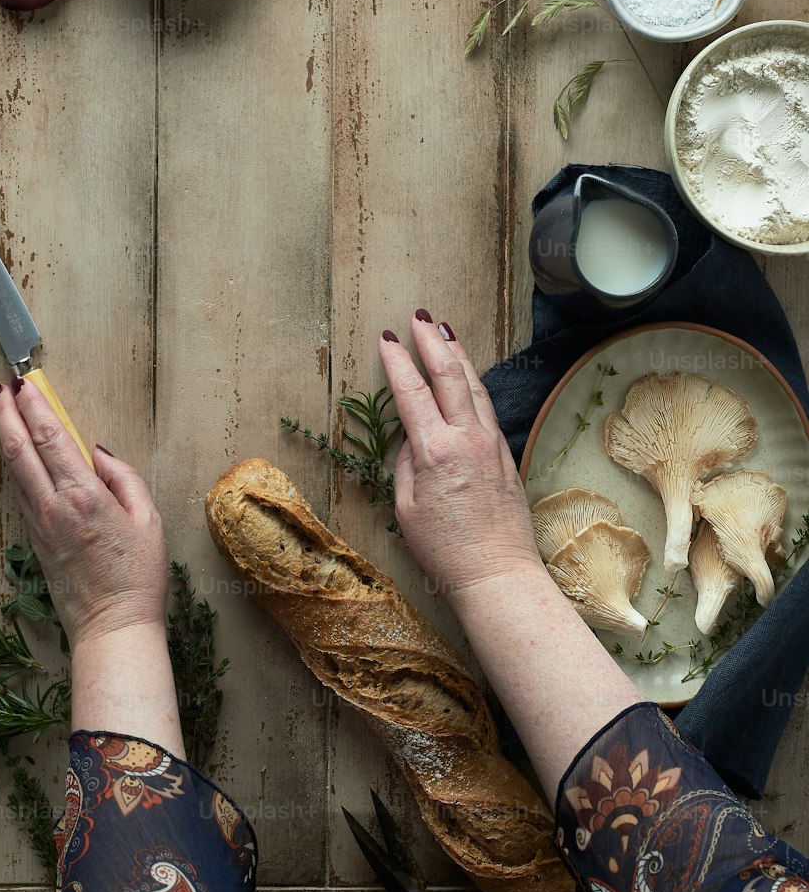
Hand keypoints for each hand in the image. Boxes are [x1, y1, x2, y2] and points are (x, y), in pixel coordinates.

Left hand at [0, 378, 168, 650]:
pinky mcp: (34, 541)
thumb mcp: (148, 520)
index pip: (50, 439)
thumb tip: (99, 453)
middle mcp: (53, 507)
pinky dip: (14, 466)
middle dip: (6, 413)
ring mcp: (39, 525)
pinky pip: (21, 494)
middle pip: (19, 450)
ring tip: (3, 410)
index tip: (25, 384)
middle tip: (0, 387)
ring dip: (5, 436)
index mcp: (84, 497)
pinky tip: (16, 455)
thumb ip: (123, 478)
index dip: (34, 407)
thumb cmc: (137, 577)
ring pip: (13, 471)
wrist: (112, 628)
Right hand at [378, 314, 541, 605]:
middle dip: (431, 342)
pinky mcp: (506, 455)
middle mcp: (468, 439)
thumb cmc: (445, 550)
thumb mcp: (406, 508)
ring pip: (475, 386)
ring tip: (445, 331)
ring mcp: (491, 445)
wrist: (496, 573)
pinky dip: (474, 384)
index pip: (412, 393)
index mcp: (436, 451)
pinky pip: (487, 408)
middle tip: (419, 317)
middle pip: (449, 376)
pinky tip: (468, 376)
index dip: (397, 362)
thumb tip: (412, 439)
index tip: (386, 339)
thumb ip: (407, 465)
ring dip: (458, 355)